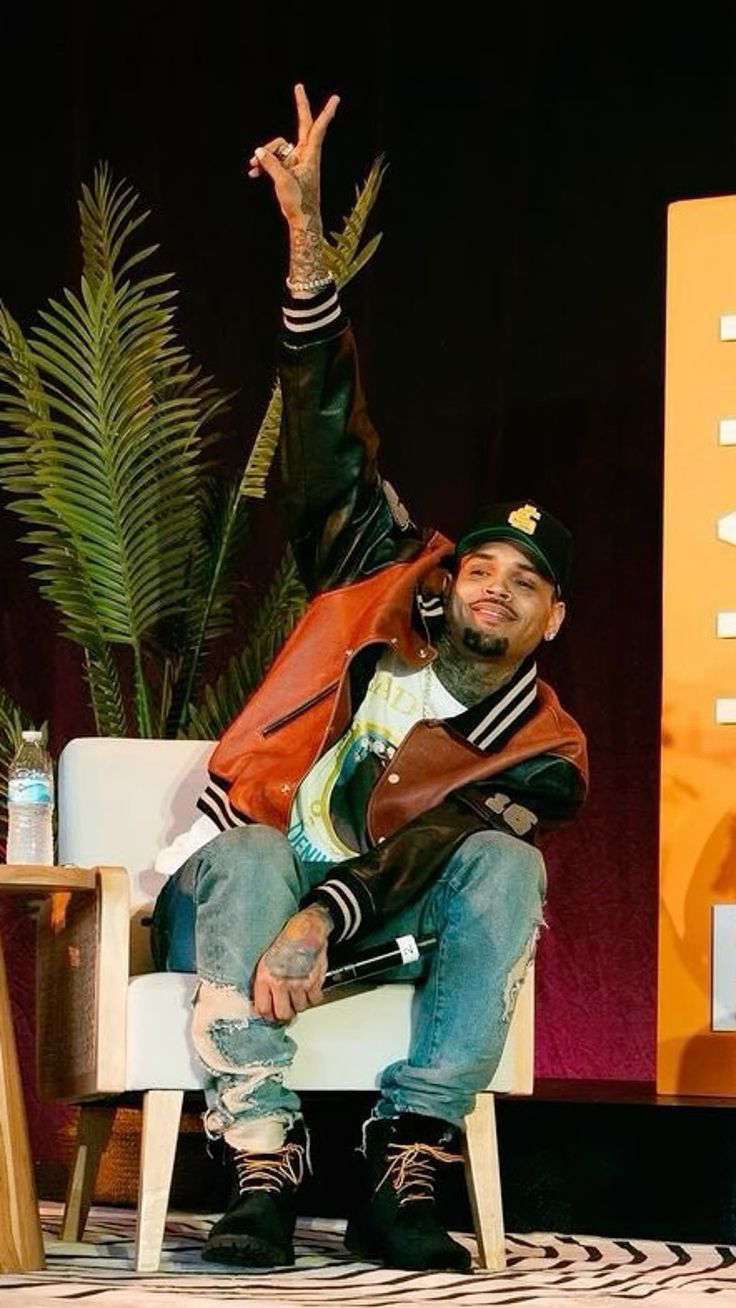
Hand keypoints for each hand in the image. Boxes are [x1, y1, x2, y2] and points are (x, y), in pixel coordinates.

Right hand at [247, 83, 339, 230]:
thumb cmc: (298, 201)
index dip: (326, 112)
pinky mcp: (288, 170)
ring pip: (278, 147)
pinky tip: (253, 172)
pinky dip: (264, 164)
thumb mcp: (282, 181)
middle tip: (299, 86)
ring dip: (265, 155)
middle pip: (301, 125)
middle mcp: (304, 154)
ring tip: (253, 166)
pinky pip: (274, 160)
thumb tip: (258, 152)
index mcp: (310, 155)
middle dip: (300, 106)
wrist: (301, 220)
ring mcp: (296, 161)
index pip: (318, 128)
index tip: (335, 98)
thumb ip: (270, 163)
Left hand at [252, 904, 332, 1021]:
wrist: (307, 928)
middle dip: (284, 1014)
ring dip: (299, 1004)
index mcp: (266, 977)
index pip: (262, 1009)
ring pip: (300, 1008)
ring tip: (298, 994)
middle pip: (283, 1014)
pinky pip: (315, 1000)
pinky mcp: (315, 981)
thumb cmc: (286, 940)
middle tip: (285, 1009)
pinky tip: (310, 989)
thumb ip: (263, 982)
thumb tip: (260, 1001)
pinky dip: (314, 997)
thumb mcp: (266, 959)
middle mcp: (282, 982)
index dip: (266, 1015)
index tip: (269, 1013)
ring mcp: (299, 983)